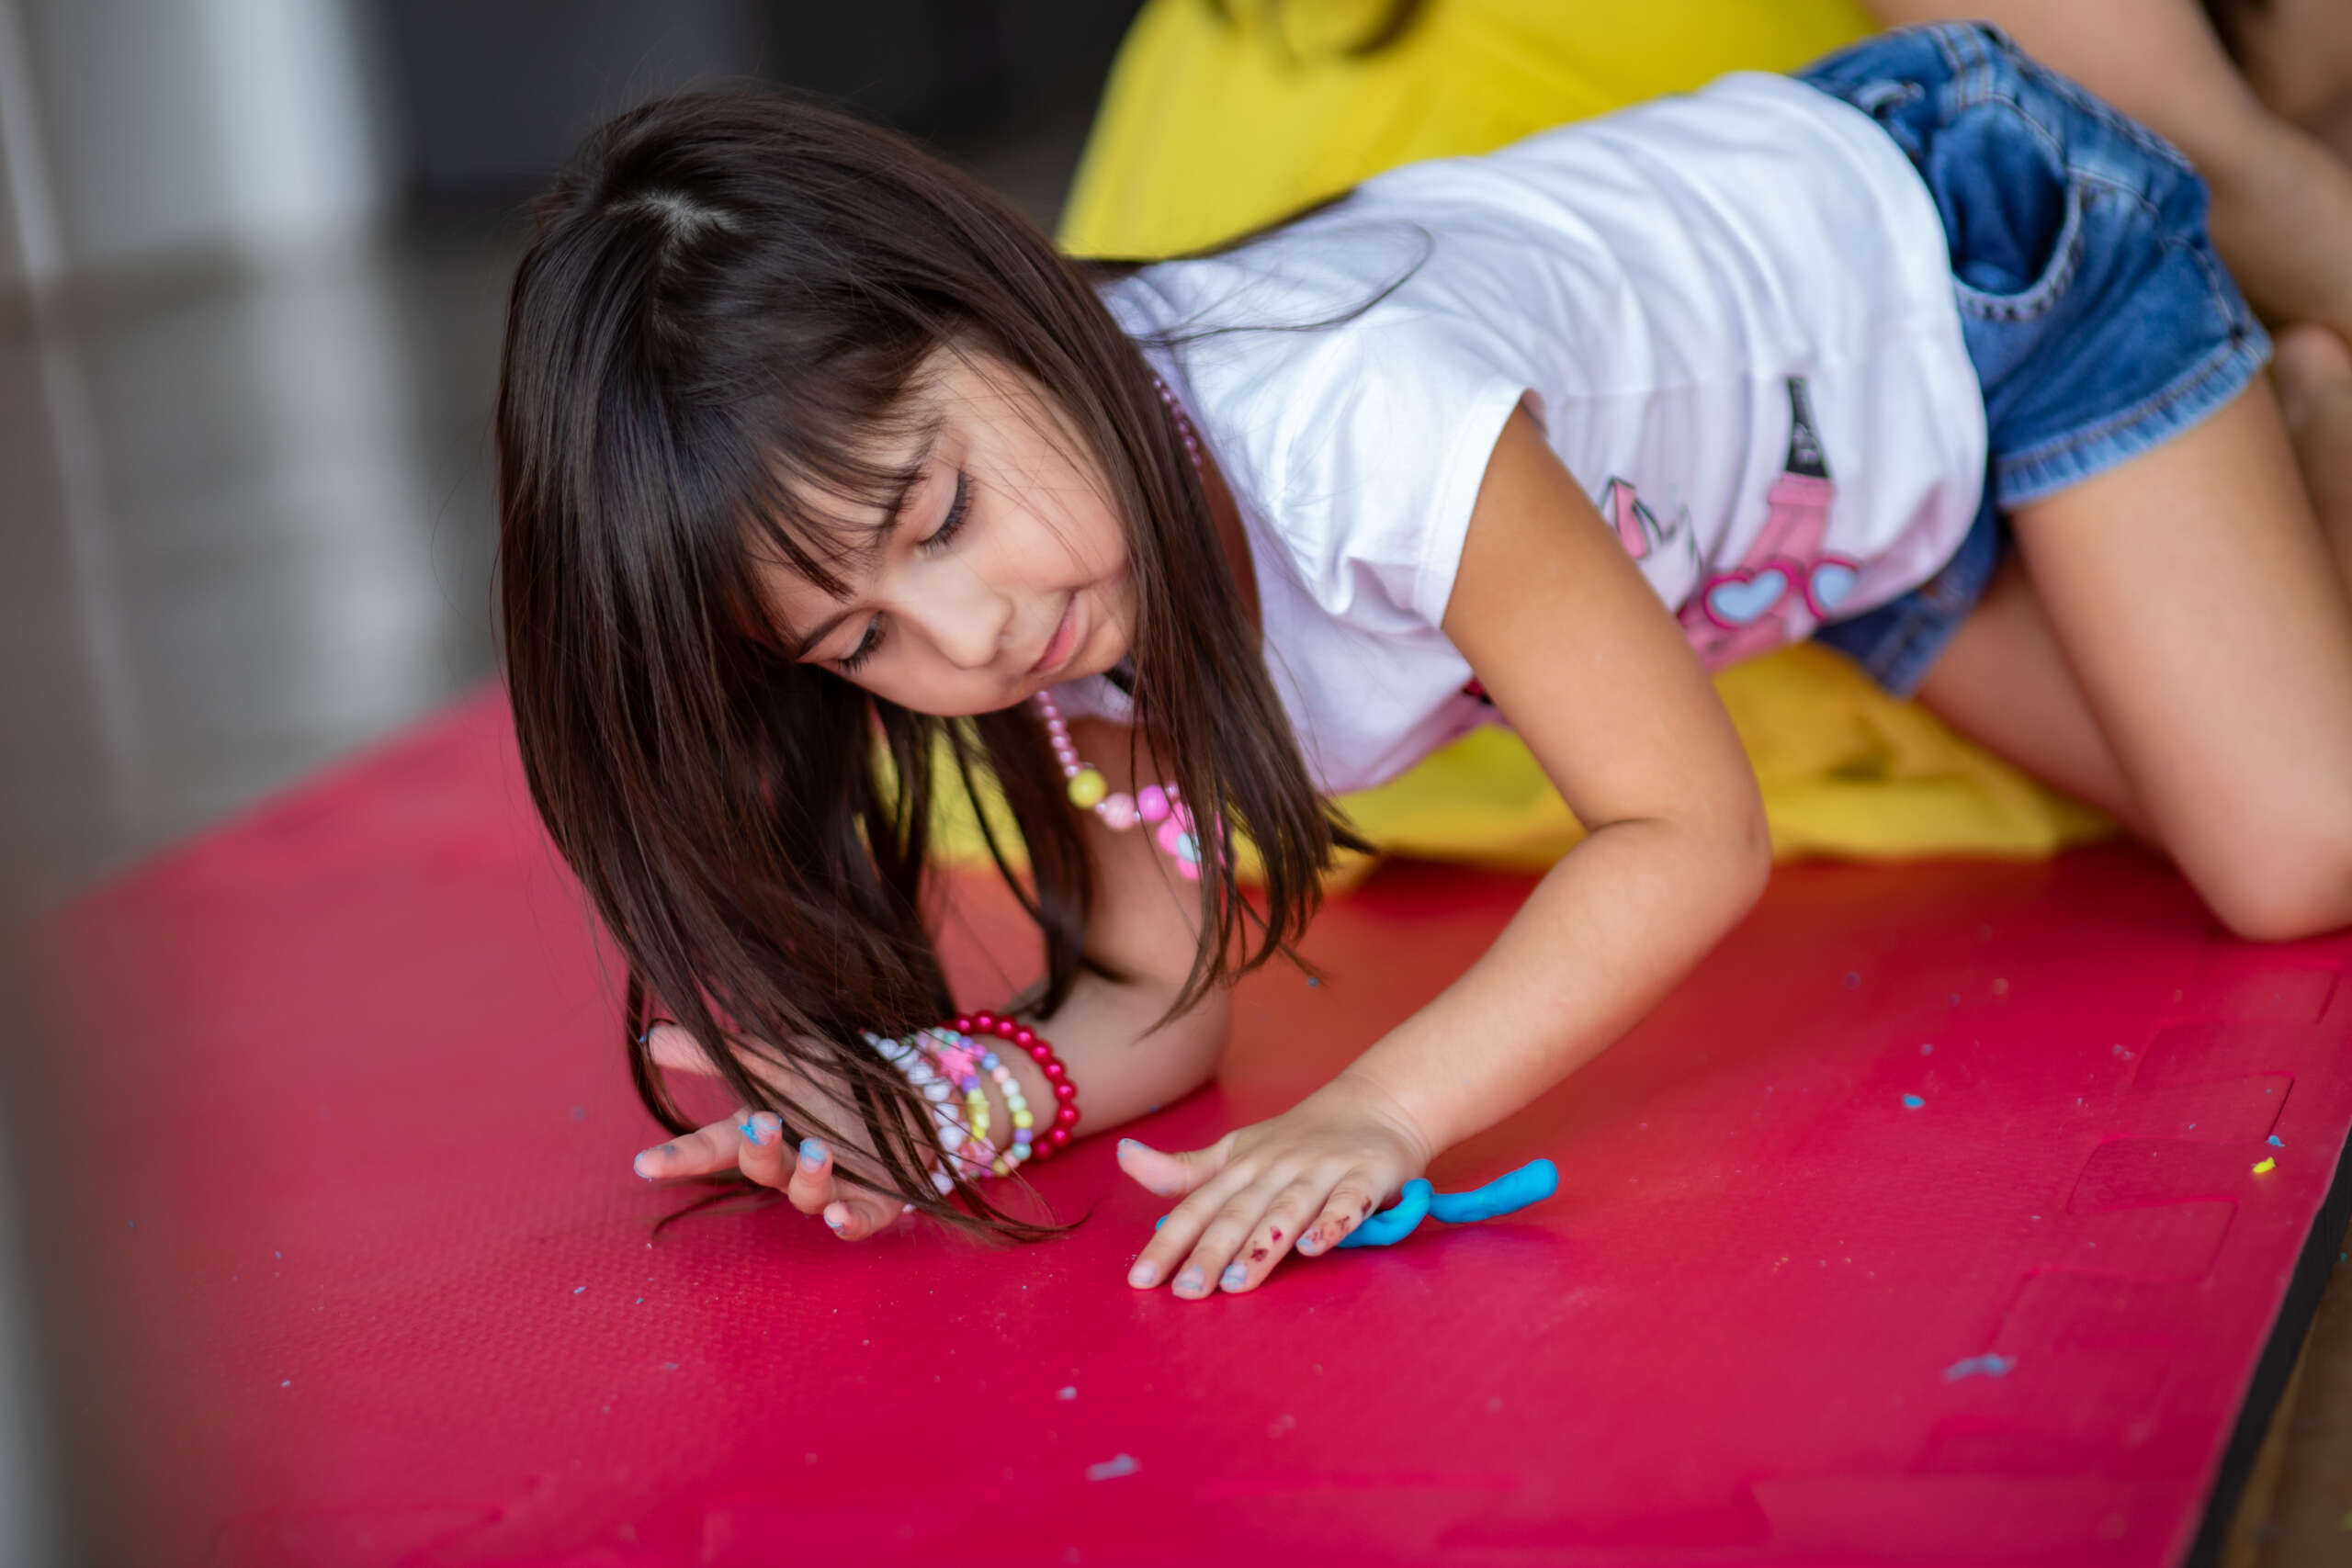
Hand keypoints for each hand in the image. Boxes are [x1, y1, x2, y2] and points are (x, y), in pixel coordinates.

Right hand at [631, 1024, 908, 1239]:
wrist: (905, 1093)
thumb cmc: (829, 1081)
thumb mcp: (778, 1058)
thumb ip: (719, 1053)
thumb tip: (652, 1038)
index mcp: (762, 1132)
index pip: (713, 1146)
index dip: (681, 1157)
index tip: (646, 1163)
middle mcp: (790, 1166)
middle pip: (764, 1169)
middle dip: (760, 1151)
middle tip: (764, 1123)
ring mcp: (831, 1188)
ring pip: (809, 1195)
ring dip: (809, 1176)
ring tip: (818, 1150)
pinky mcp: (875, 1203)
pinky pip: (858, 1220)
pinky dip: (848, 1222)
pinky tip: (839, 1217)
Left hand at [1116, 1069, 1433, 1297]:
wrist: (1378, 1104)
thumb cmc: (1297, 1139)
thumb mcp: (1235, 1151)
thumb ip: (1183, 1169)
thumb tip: (1123, 1157)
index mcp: (1241, 1166)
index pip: (1198, 1206)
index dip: (1169, 1242)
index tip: (1142, 1279)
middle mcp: (1276, 1168)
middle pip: (1238, 1214)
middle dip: (1210, 1253)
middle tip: (1186, 1293)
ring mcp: (1321, 1172)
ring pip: (1286, 1211)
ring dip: (1262, 1245)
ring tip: (1237, 1282)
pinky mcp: (1365, 1177)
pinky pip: (1348, 1203)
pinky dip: (1332, 1223)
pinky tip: (1314, 1247)